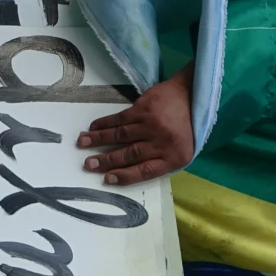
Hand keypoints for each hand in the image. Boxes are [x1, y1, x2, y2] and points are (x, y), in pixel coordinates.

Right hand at [76, 68, 192, 184]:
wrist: (193, 96)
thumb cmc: (186, 128)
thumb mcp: (180, 151)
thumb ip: (159, 161)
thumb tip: (127, 171)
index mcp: (174, 158)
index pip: (145, 171)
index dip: (124, 176)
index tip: (107, 180)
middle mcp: (162, 142)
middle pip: (130, 154)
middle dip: (106, 161)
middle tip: (88, 165)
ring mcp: (152, 124)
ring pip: (121, 135)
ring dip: (99, 140)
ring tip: (82, 144)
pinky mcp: (144, 108)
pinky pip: (120, 118)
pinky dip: (105, 124)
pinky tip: (93, 128)